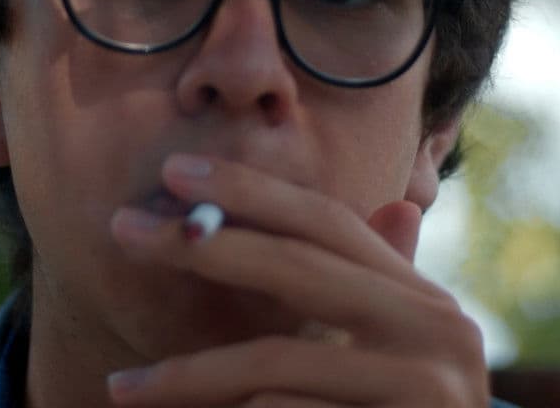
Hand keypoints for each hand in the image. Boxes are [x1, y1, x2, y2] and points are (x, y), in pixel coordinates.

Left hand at [106, 154, 489, 406]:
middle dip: (203, 246)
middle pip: (297, 267)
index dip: (252, 191)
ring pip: (272, 364)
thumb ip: (383, 291)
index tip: (175, 173)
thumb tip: (398, 203)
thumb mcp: (404, 356)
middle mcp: (436, 332)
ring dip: (186, 375)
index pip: (329, 223)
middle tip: (123, 229)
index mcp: (425, 301)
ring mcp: (424, 389)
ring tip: (122, 388)